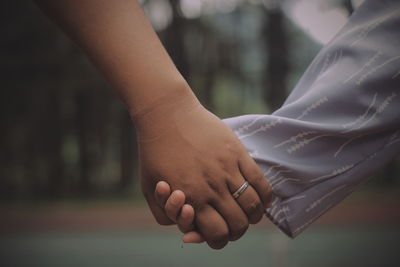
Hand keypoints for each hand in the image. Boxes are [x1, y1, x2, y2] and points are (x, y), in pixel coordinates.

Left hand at [136, 95, 272, 248]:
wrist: (166, 114)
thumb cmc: (154, 151)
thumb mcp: (149, 187)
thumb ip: (164, 214)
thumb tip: (184, 231)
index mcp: (190, 198)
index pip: (216, 234)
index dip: (219, 241)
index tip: (218, 236)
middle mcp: (211, 188)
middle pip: (238, 224)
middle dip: (237, 232)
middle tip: (234, 226)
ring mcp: (226, 170)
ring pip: (252, 206)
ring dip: (253, 216)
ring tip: (249, 214)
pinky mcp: (237, 153)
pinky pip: (260, 181)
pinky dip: (265, 197)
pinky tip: (261, 199)